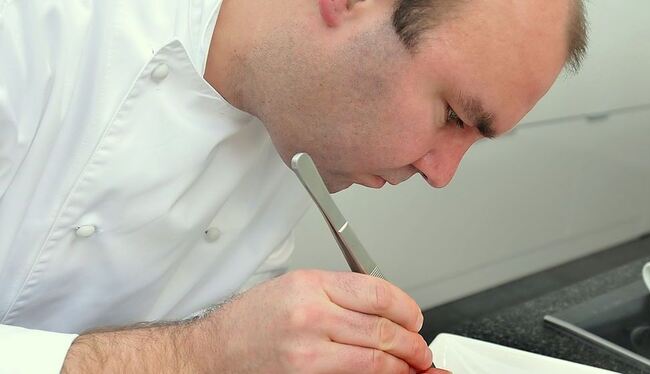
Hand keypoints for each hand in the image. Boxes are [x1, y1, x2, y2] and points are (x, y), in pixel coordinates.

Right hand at [196, 269, 450, 372]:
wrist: (214, 351)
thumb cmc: (250, 321)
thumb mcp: (295, 288)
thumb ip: (339, 295)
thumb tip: (384, 311)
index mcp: (311, 285)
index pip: (377, 293)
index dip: (407, 307)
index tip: (415, 317)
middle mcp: (311, 315)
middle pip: (383, 328)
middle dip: (412, 343)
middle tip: (421, 349)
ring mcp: (308, 351)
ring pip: (376, 359)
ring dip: (403, 366)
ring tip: (412, 366)